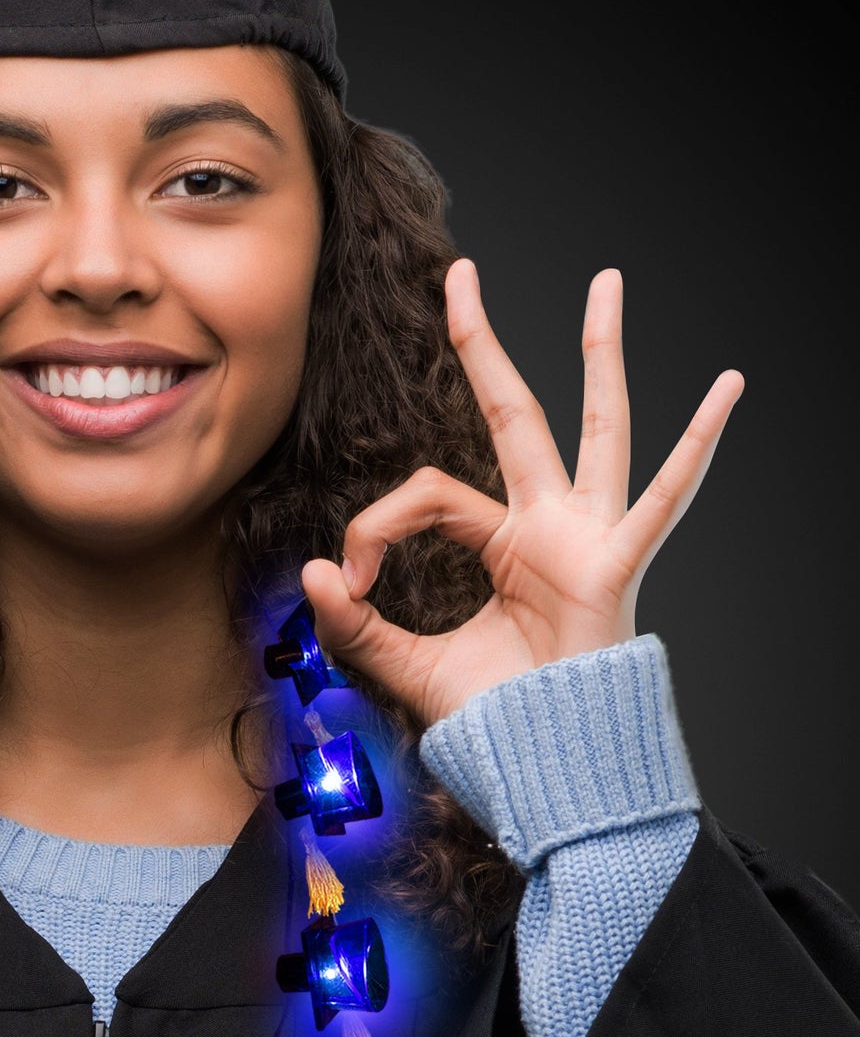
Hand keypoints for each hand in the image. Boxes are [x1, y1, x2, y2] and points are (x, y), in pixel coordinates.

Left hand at [301, 259, 743, 728]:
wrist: (541, 762)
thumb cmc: (492, 717)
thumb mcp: (405, 664)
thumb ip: (355, 626)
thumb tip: (309, 573)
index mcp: (498, 543)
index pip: (424, 493)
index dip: (374, 525)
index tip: (346, 580)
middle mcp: (544, 524)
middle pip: (510, 412)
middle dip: (483, 343)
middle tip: (459, 273)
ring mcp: (585, 536)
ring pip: (592, 426)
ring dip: (599, 353)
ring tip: (607, 280)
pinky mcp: (615, 564)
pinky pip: (664, 500)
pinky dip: (696, 448)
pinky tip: (727, 388)